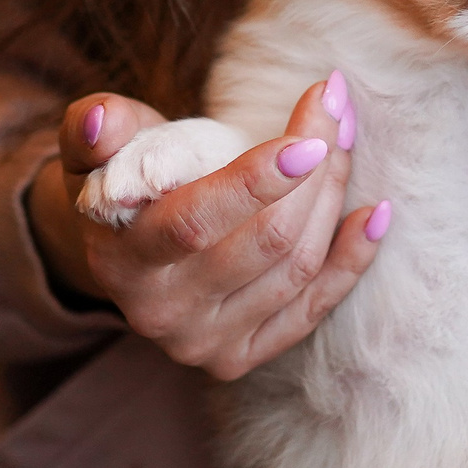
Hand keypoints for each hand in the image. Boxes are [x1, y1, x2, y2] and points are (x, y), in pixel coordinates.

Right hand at [26, 77, 389, 379]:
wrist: (123, 254)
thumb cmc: (118, 184)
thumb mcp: (91, 152)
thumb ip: (92, 129)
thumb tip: (101, 119)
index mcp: (124, 261)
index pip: (196, 223)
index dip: (255, 183)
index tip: (308, 139)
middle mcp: (163, 314)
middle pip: (263, 242)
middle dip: (313, 174)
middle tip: (335, 112)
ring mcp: (205, 343)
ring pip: (295, 269)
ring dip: (333, 199)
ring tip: (346, 137)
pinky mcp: (242, 356)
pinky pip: (312, 309)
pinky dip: (351, 260)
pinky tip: (376, 214)